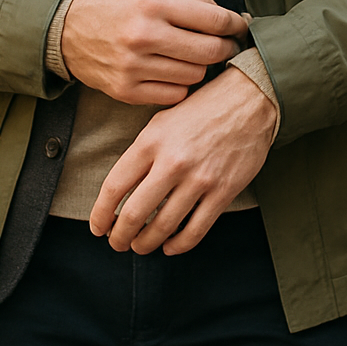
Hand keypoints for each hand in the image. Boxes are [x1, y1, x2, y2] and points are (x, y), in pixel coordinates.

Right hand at [60, 0, 248, 106]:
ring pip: (194, 75)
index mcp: (152, 4)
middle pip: (209, 51)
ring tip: (193, 56)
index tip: (241, 26)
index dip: (235, 24)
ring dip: (201, 67)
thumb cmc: (116, 3)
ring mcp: (134, 66)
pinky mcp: (126, 90)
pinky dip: (180, 84)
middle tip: (227, 45)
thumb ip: (190, 0)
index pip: (213, 19)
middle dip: (226, 48)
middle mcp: (143, 35)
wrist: (67, 29)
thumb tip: (229, 18)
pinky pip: (174, 94)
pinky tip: (173, 70)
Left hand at [89, 67, 277, 253]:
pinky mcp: (223, 192)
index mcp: (150, 141)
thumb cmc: (201, 109)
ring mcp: (199, 179)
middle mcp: (172, 162)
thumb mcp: (161, 121)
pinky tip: (171, 246)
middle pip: (134, 214)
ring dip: (147, 243)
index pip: (114, 187)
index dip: (100, 214)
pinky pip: (196, 230)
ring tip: (141, 246)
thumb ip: (141, 153)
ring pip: (163, 227)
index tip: (98, 227)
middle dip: (120, 237)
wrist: (249, 100)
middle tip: (117, 243)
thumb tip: (121, 190)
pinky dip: (179, 245)